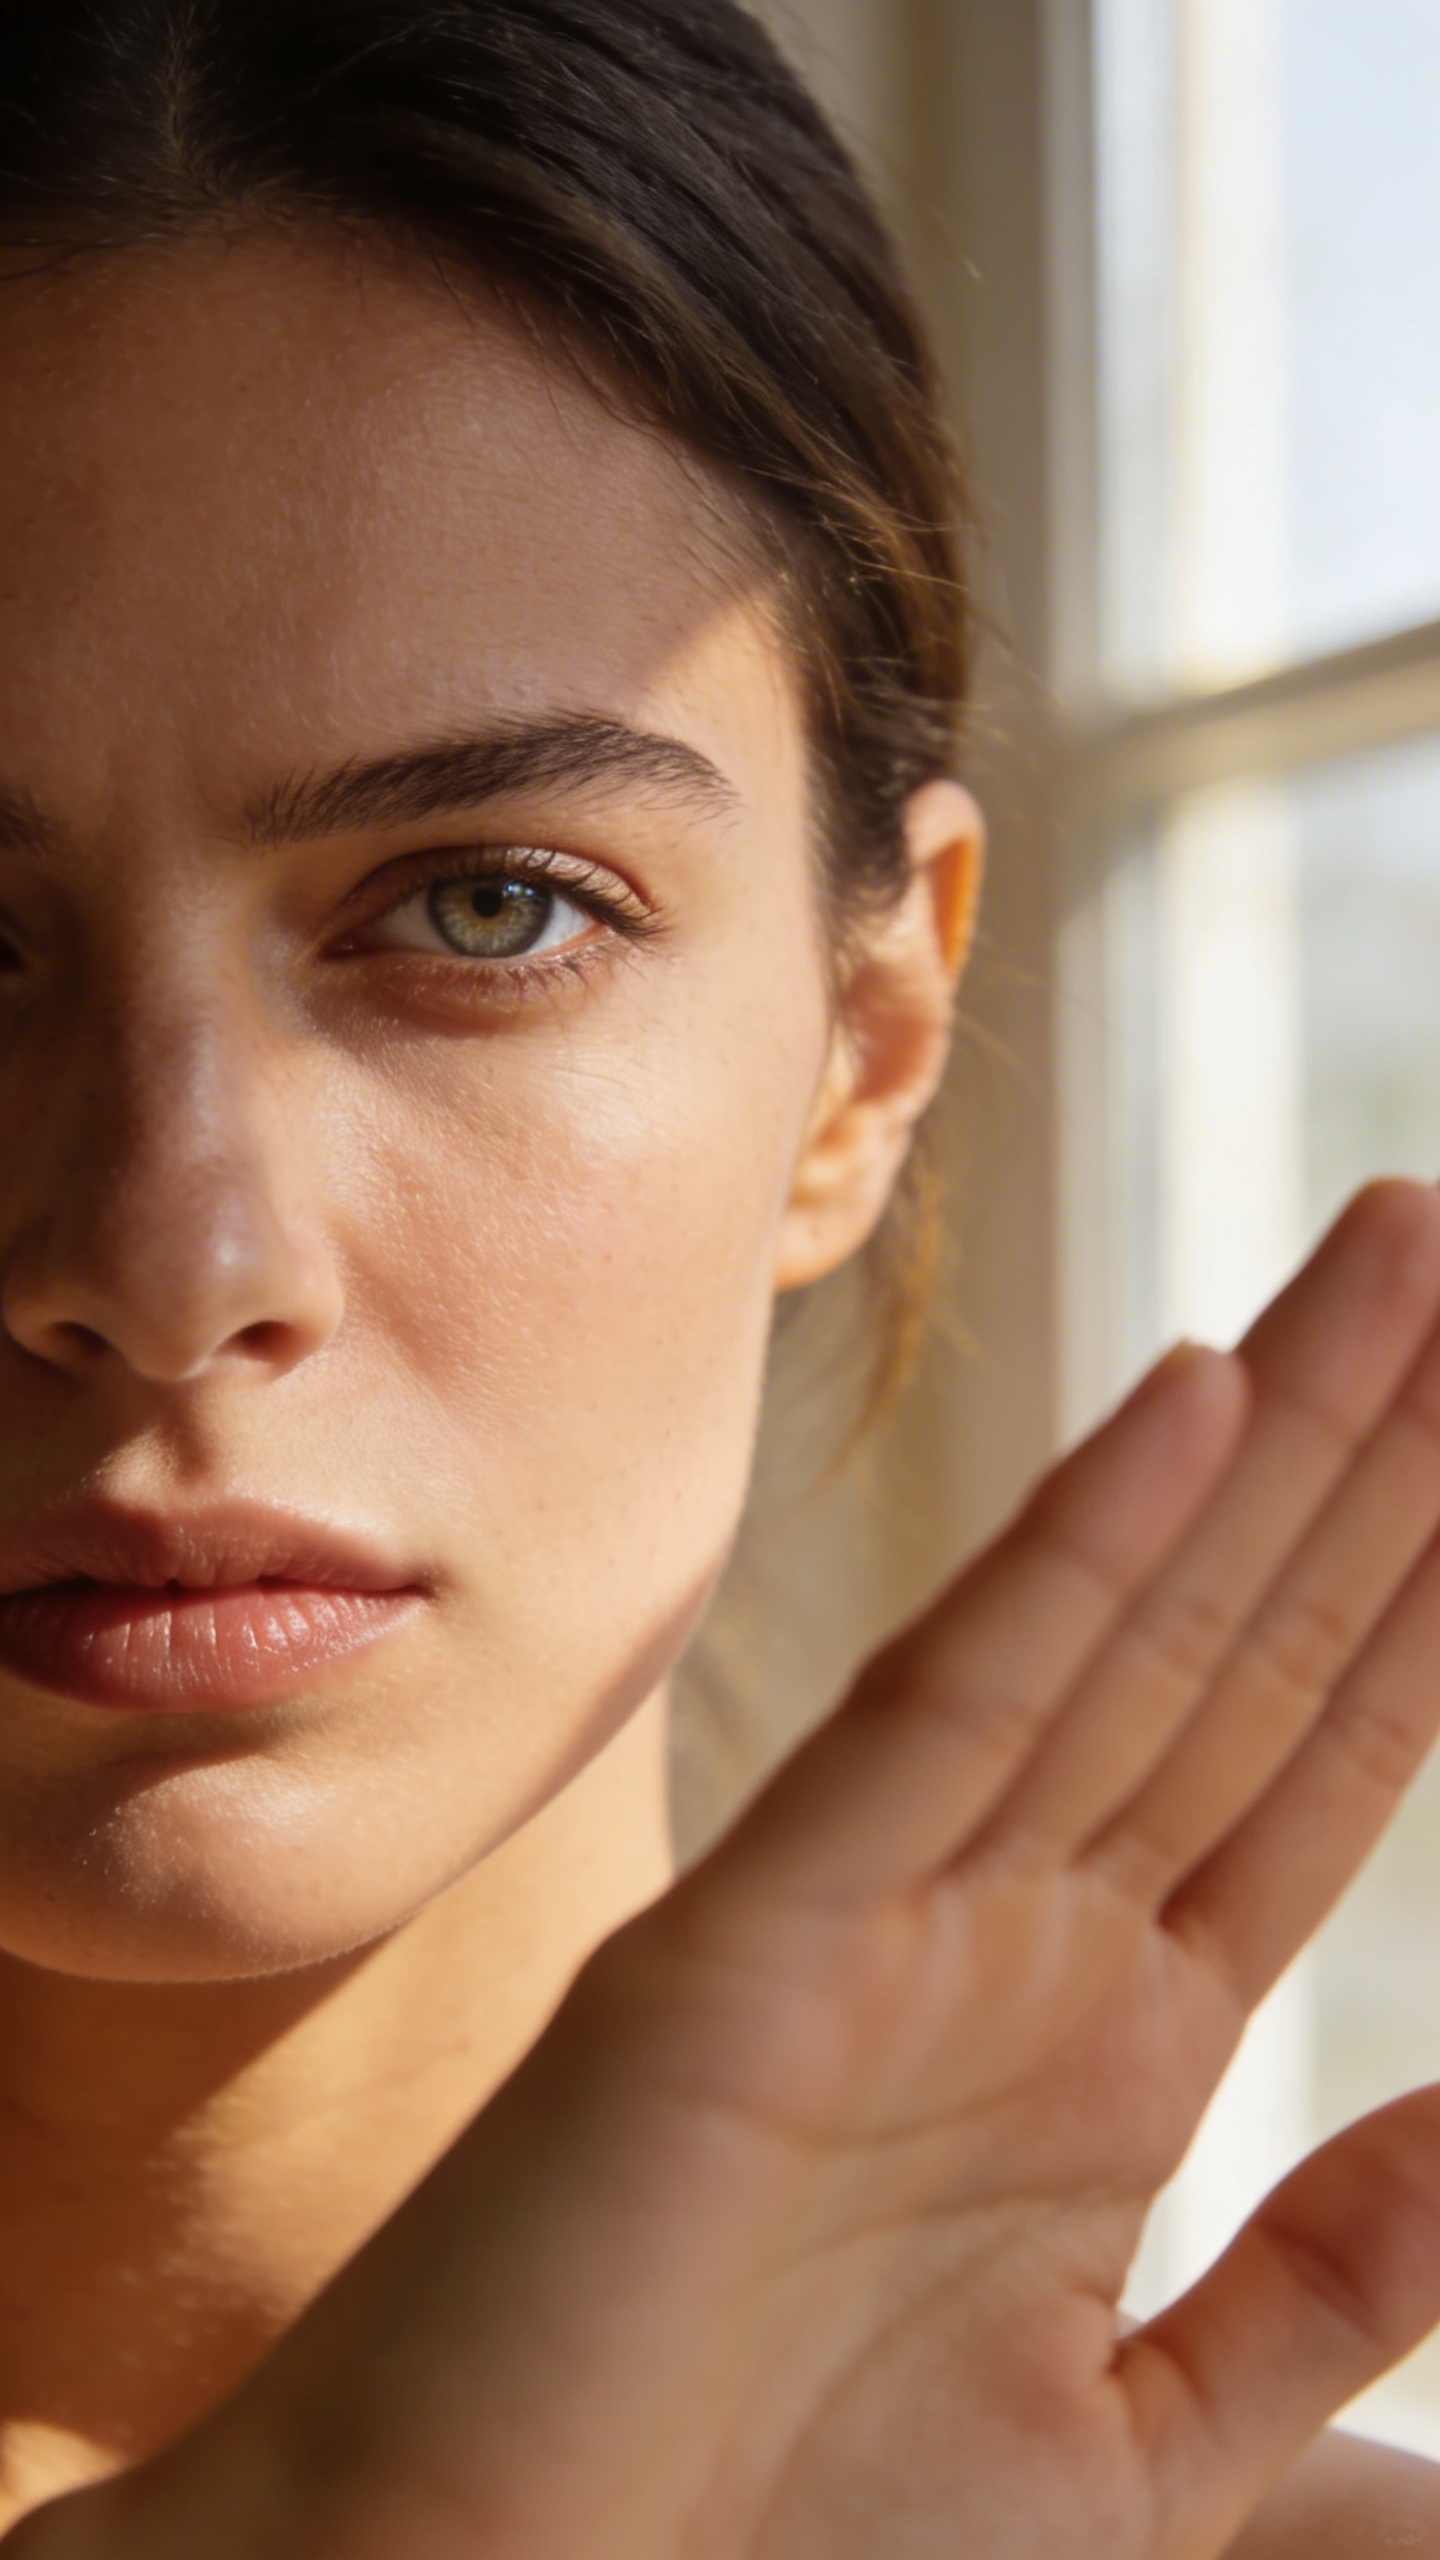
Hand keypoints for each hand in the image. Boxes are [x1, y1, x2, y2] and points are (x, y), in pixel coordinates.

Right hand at [25, 1179, 1439, 2559]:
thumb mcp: (1136, 2456)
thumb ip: (1323, 2292)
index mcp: (1106, 2049)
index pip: (1311, 1760)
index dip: (1430, 1594)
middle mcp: (1011, 1943)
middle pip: (1243, 1645)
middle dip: (1378, 1454)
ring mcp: (887, 1922)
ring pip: (1128, 1626)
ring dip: (1274, 1433)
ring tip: (1396, 1255)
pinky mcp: (757, 1943)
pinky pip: (953, 1715)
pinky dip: (1076, 1554)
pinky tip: (1195, 1402)